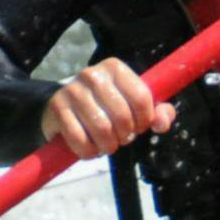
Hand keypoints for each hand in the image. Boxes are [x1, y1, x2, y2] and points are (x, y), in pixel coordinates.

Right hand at [40, 57, 171, 158]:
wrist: (62, 110)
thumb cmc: (105, 108)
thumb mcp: (134, 106)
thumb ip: (157, 113)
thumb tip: (161, 124)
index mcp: (115, 68)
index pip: (141, 98)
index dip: (145, 120)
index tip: (139, 127)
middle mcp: (92, 74)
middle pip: (122, 116)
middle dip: (126, 136)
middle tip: (121, 138)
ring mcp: (72, 90)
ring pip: (102, 129)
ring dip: (108, 146)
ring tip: (107, 145)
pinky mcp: (57, 108)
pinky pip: (79, 139)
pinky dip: (89, 152)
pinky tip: (90, 149)